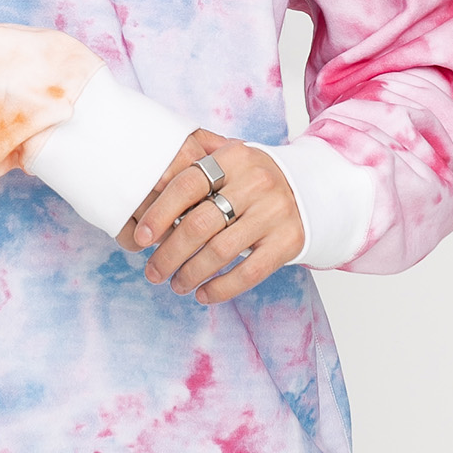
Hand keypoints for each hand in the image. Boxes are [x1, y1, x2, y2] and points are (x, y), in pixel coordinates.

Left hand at [116, 131, 304, 306]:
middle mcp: (257, 183)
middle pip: (199, 224)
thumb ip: (196, 168)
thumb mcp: (231, 161)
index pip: (186, 185)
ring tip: (175, 284)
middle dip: (169, 253)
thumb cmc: (253, 179)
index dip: (159, 213)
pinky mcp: (289, 241)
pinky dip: (221, 288)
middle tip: (153, 271)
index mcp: (234, 157)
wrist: (311, 189)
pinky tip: (203, 294)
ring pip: (220, 251)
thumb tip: (146, 190)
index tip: (140, 237)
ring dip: (191, 274)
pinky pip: (249, 272)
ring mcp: (275, 213)